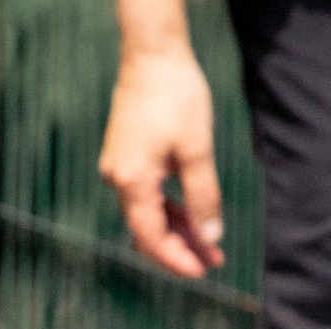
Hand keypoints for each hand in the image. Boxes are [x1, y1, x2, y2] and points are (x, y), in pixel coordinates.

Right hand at [98, 45, 224, 277]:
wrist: (152, 55)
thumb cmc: (176, 96)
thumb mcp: (197, 150)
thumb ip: (203, 197)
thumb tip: (210, 236)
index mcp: (131, 181)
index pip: (150, 238)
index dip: (176, 259)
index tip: (202, 271)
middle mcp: (117, 178)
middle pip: (147, 230)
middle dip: (181, 248)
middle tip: (214, 260)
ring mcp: (118, 168)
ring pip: (147, 213)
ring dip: (177, 229)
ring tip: (209, 242)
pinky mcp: (125, 157)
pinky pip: (145, 195)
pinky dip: (167, 208)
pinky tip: (190, 215)